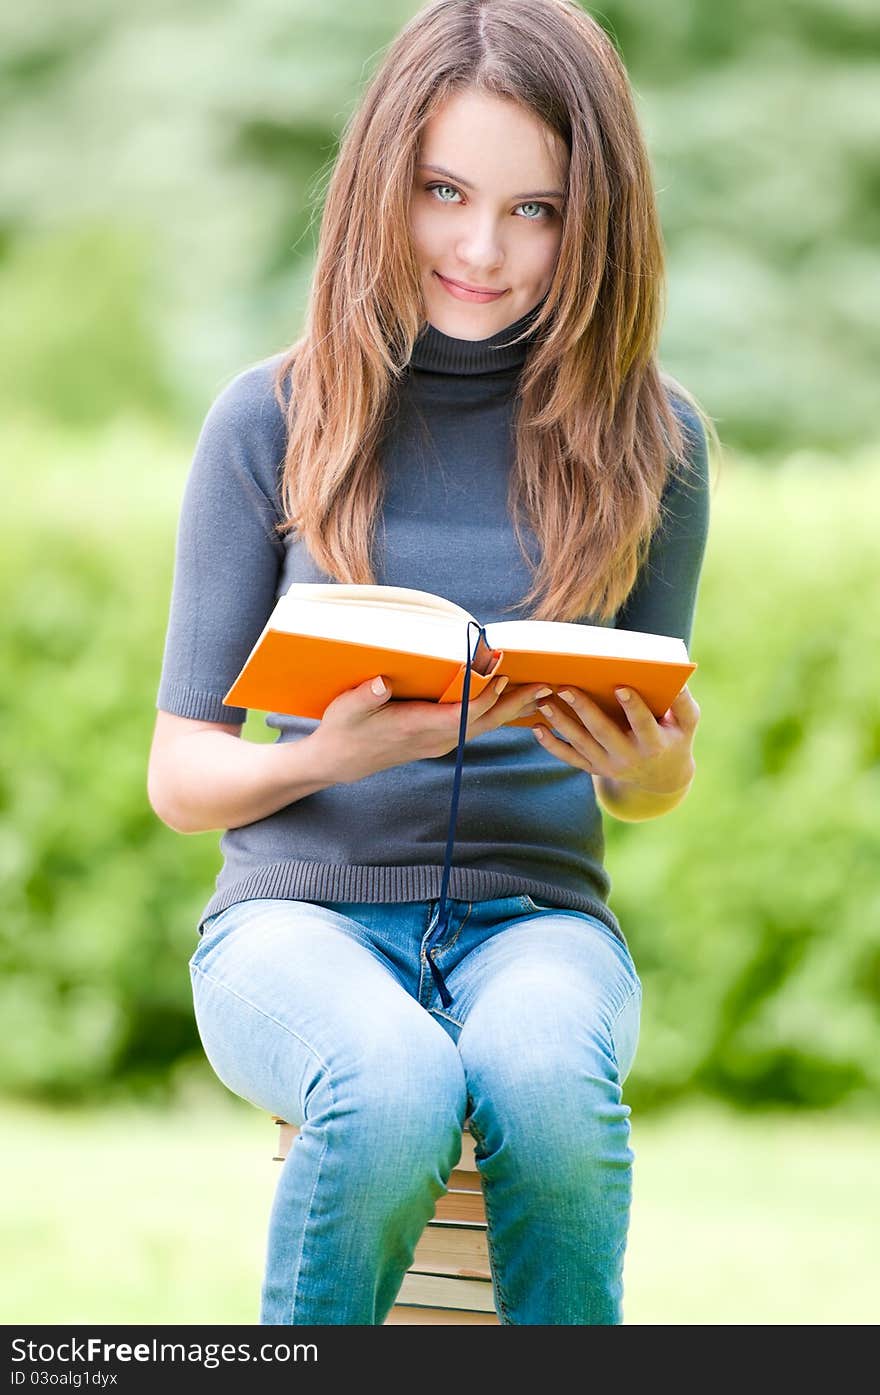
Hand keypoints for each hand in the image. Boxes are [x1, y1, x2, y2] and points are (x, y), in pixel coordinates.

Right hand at [310, 674, 556, 784]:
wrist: (340, 762)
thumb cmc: (342, 730)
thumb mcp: (345, 710)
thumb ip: (365, 696)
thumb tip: (382, 683)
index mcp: (416, 728)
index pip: (460, 714)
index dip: (483, 696)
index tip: (501, 675)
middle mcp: (435, 739)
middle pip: (484, 722)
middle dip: (515, 704)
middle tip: (547, 686)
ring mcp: (440, 742)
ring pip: (484, 726)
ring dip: (513, 709)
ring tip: (541, 692)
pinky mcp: (439, 739)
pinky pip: (476, 727)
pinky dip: (498, 714)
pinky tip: (514, 705)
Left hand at [531, 684, 699, 793]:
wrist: (662, 777)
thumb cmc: (675, 737)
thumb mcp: (688, 722)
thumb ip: (683, 702)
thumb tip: (678, 679)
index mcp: (654, 744)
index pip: (643, 724)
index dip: (633, 707)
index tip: (621, 687)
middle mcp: (629, 757)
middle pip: (603, 733)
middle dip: (584, 710)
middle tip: (566, 688)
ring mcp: (609, 765)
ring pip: (581, 744)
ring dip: (561, 723)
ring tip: (545, 702)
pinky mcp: (594, 768)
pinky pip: (570, 757)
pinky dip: (552, 745)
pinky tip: (536, 728)